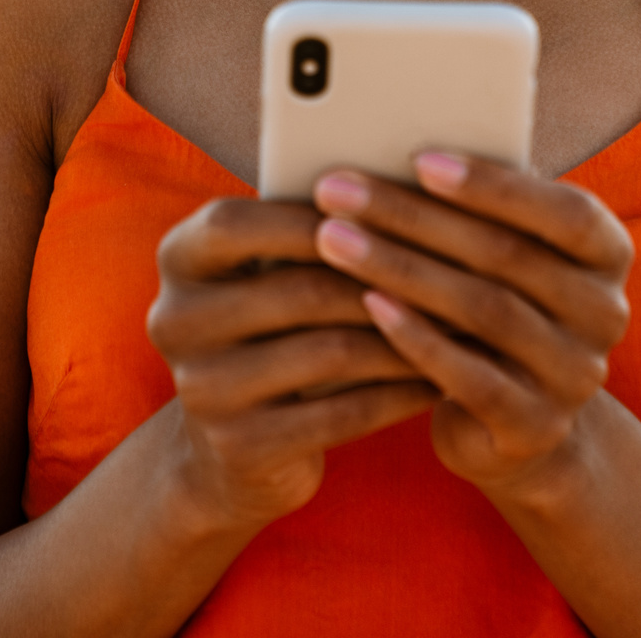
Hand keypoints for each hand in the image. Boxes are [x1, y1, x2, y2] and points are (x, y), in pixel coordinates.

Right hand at [147, 198, 440, 530]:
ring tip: (465, 324)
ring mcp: (204, 389)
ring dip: (408, 338)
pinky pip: (342, 414)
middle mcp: (175, 320)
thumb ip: (314, 231)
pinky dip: (399, 394)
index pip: (239, 223)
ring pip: (330, 352)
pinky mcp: (241, 447)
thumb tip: (408, 187)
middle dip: (389, 280)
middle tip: (462, 271)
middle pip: (299, 289)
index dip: (316, 216)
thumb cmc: (275, 331)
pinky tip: (441, 380)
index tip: (395, 208)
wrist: (229, 454)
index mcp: (178, 260)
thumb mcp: (270, 275)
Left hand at [310, 154, 634, 501]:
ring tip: (333, 240)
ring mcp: (575, 375)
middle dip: (412, 218)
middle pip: (506, 256)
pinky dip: (416, 337)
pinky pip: (470, 378)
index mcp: (608, 253)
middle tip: (336, 191)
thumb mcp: (501, 255)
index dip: (493, 185)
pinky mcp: (535, 426)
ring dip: (400, 269)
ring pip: (484, 311)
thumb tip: (390, 148)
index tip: (418, 160)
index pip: (564, 211)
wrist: (518, 424)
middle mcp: (605, 313)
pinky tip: (368, 303)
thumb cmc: (494, 305)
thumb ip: (476, 208)